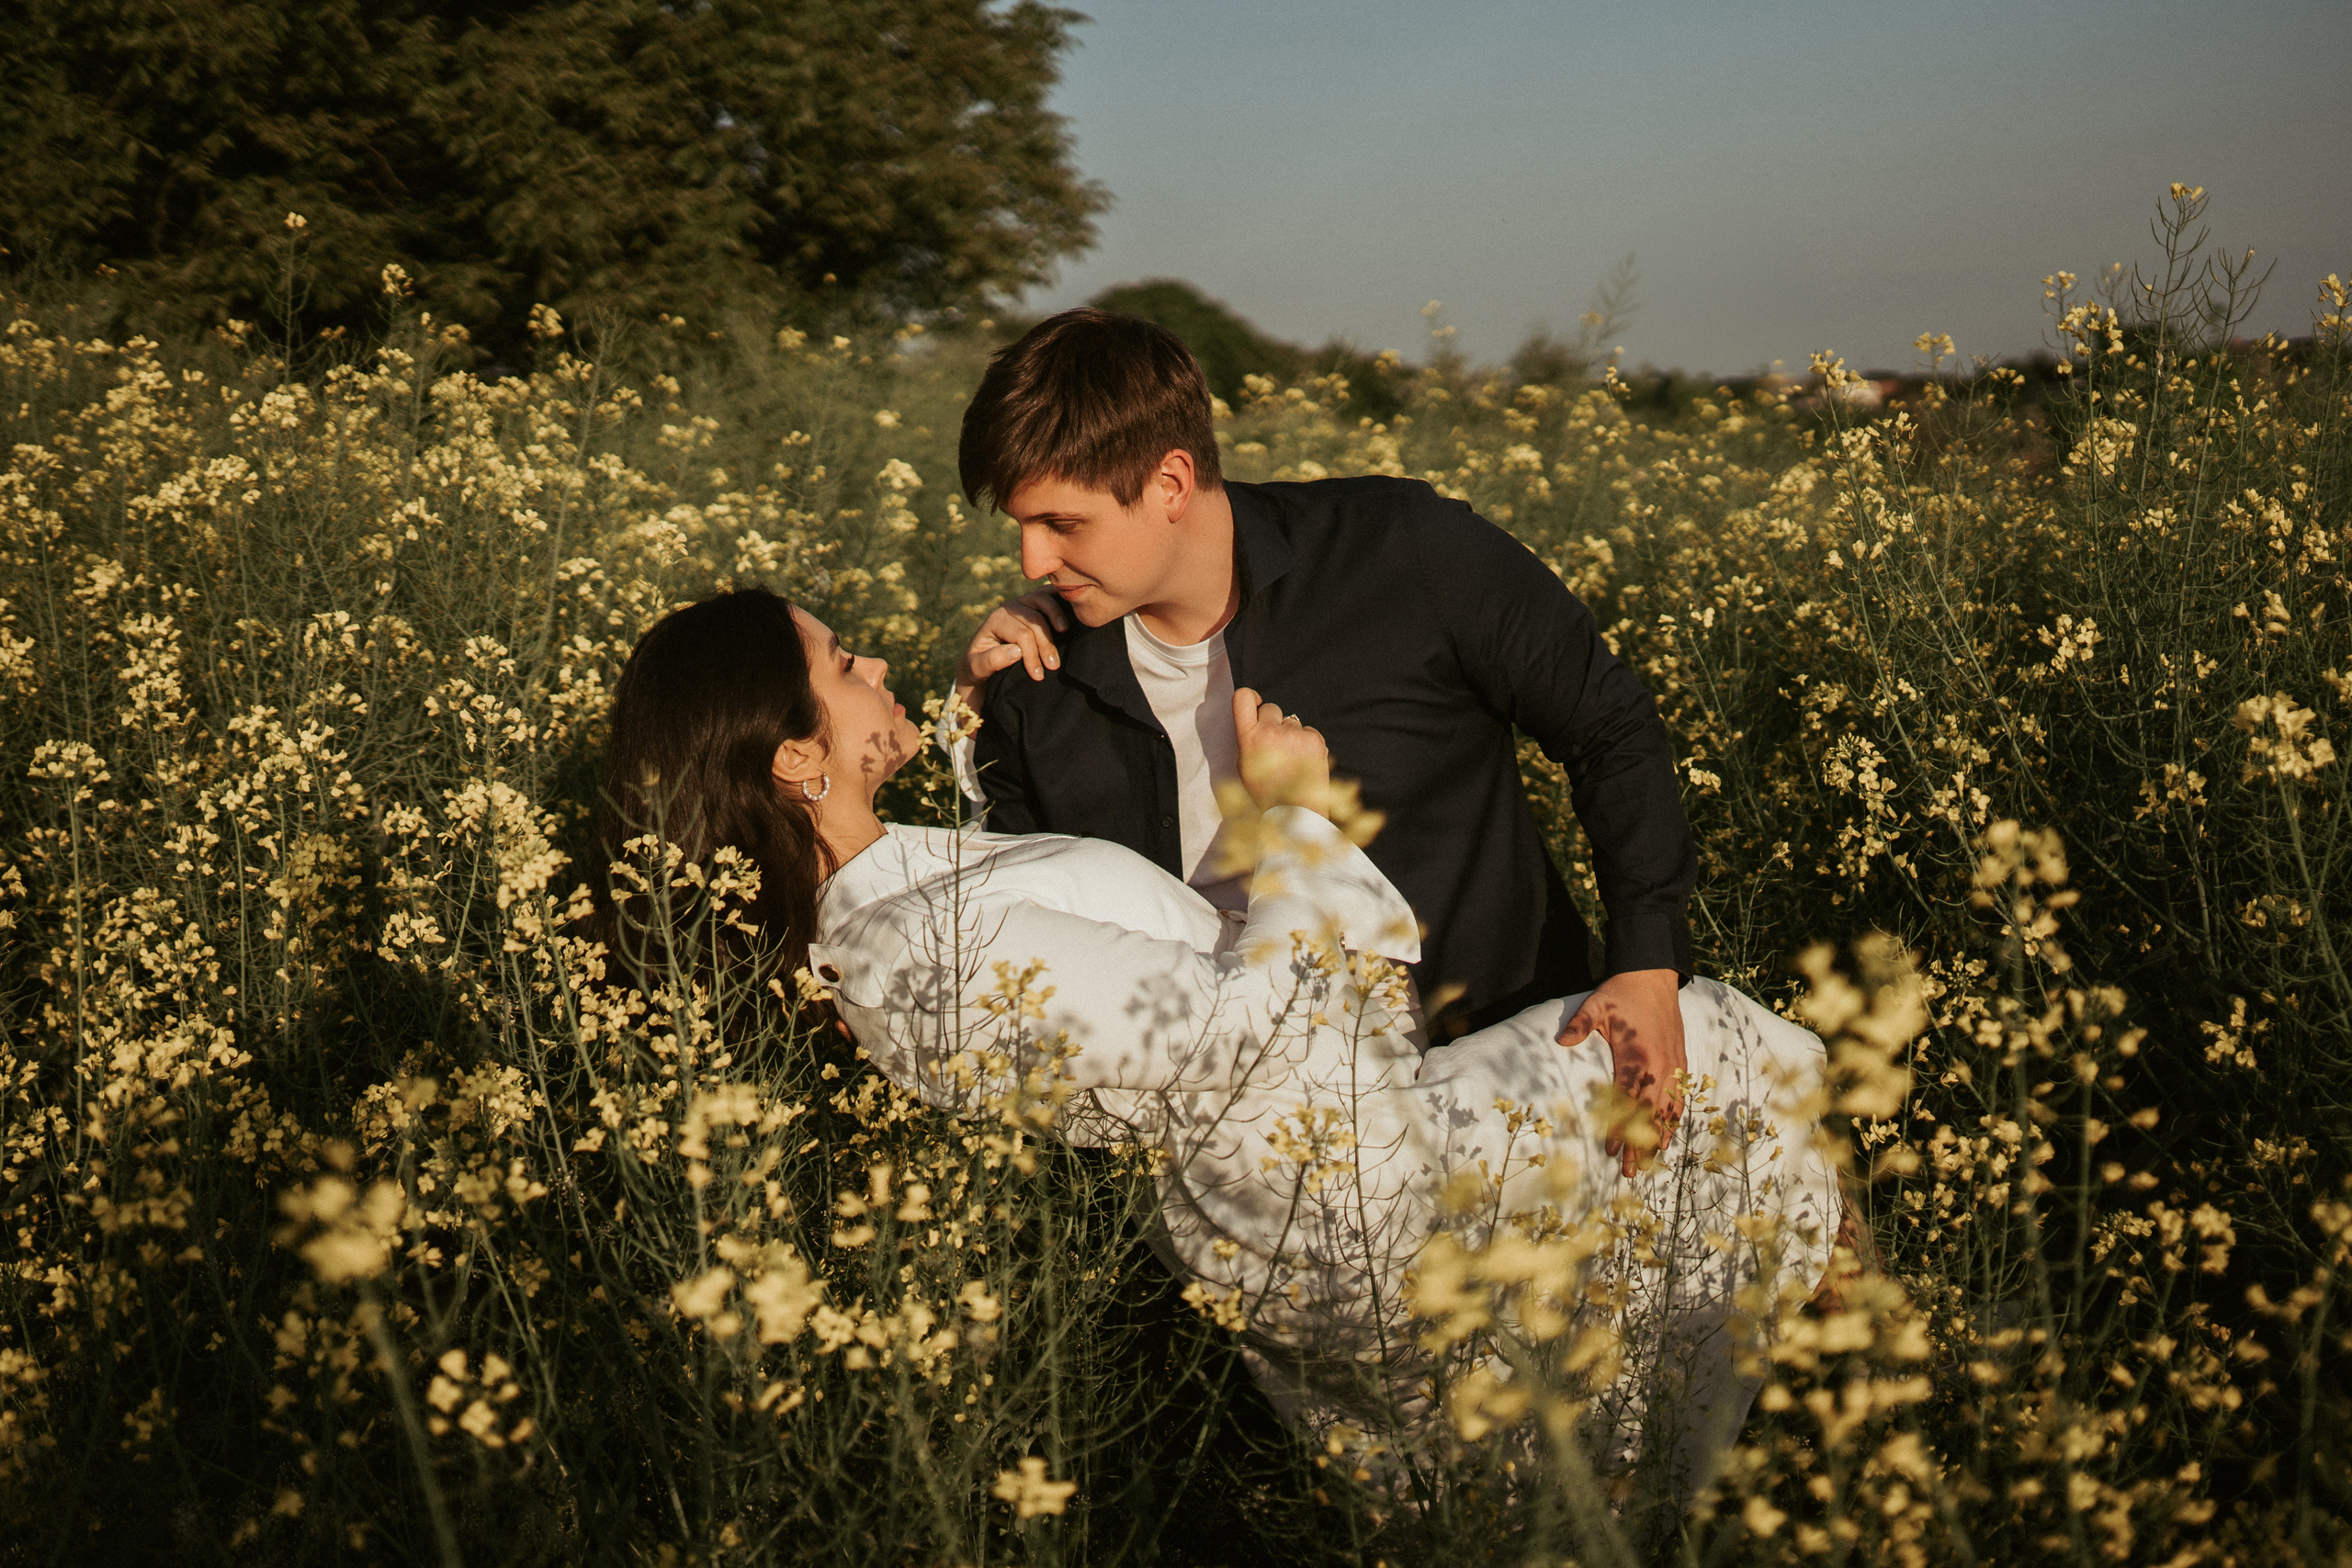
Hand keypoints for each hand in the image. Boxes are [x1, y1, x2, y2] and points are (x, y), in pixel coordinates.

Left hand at [953, 589, 1066, 708]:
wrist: (980, 657)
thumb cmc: (978, 664)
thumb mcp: (977, 667)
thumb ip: (992, 660)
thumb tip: (1016, 651)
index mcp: (996, 620)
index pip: (1021, 635)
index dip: (1032, 655)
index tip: (1038, 675)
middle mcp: (1009, 608)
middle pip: (1035, 620)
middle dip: (1046, 644)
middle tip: (1053, 666)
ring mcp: (1022, 602)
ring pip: (1043, 600)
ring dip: (1057, 615)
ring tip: (1065, 632)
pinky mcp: (1033, 603)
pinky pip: (1048, 594)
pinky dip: (1059, 598)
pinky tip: (1070, 608)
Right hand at [1233, 688, 1329, 809]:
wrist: (1295, 812)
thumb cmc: (1266, 792)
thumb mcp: (1244, 765)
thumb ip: (1249, 738)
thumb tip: (1258, 717)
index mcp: (1248, 738)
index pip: (1242, 698)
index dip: (1250, 697)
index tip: (1256, 703)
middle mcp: (1270, 732)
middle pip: (1271, 709)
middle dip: (1273, 722)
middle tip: (1275, 747)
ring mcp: (1294, 734)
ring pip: (1292, 721)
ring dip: (1291, 735)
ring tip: (1291, 761)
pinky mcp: (1315, 739)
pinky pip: (1308, 731)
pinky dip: (1307, 743)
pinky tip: (1303, 762)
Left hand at [1559, 969, 1685, 1177]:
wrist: (1654, 977)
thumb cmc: (1622, 994)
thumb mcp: (1597, 1007)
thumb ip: (1579, 1025)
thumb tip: (1561, 1041)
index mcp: (1638, 1056)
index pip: (1627, 1101)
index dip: (1619, 1128)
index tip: (1610, 1150)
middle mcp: (1659, 1066)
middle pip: (1649, 1114)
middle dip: (1638, 1145)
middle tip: (1628, 1172)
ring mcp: (1673, 1066)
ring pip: (1667, 1111)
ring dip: (1658, 1138)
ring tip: (1648, 1165)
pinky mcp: (1680, 1063)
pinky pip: (1679, 1098)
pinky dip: (1673, 1119)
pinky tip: (1667, 1137)